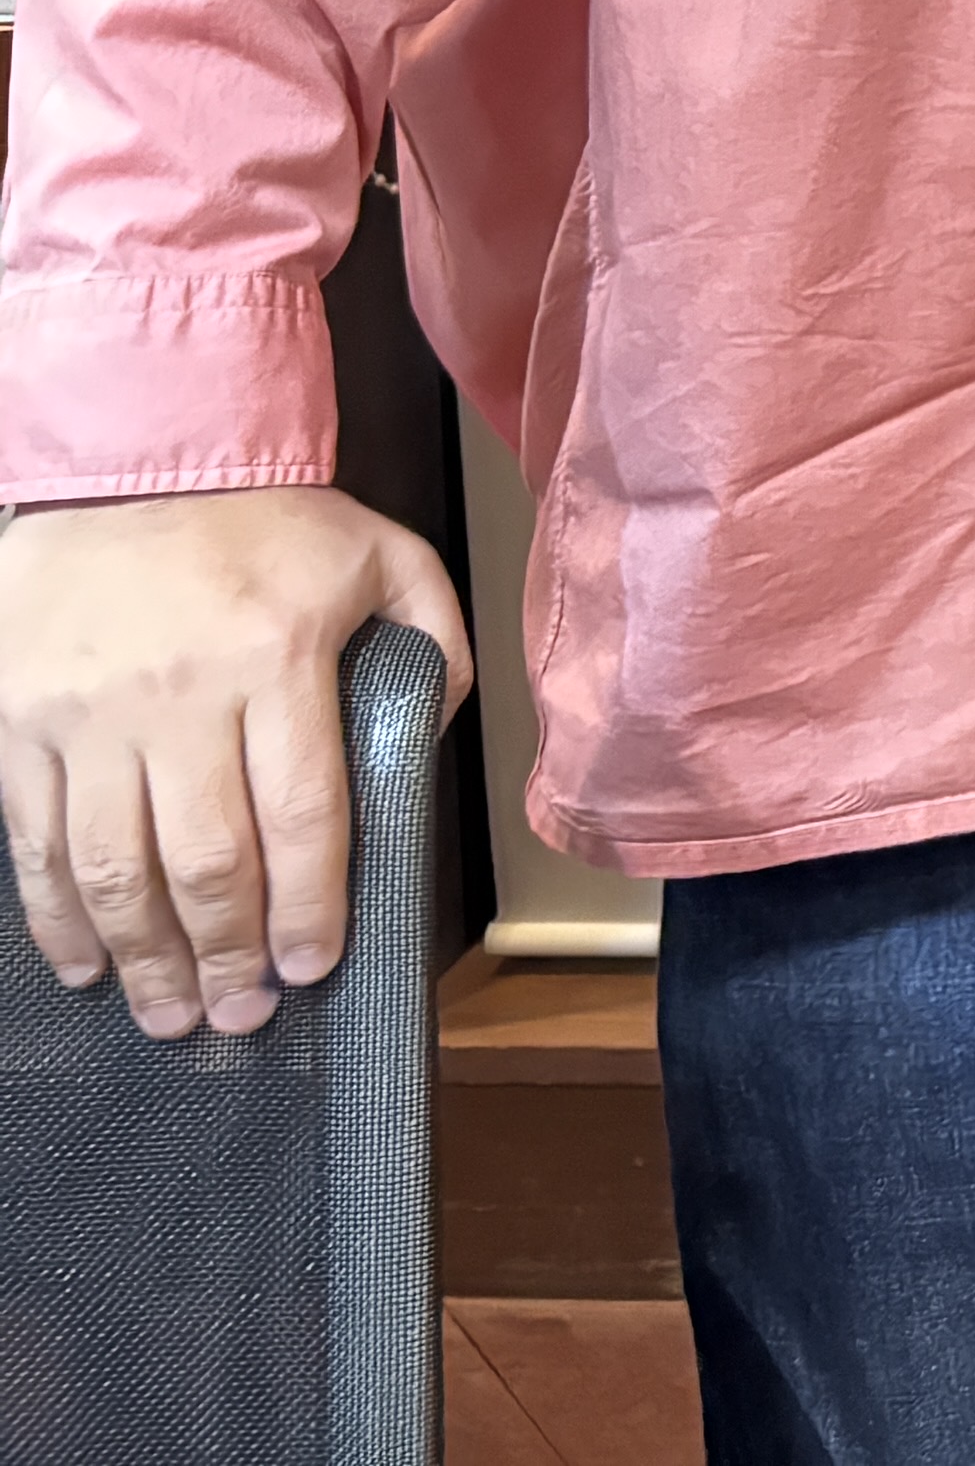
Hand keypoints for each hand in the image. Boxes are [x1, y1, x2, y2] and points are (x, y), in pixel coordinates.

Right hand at [0, 486, 473, 1037]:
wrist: (131, 459)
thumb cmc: (263, 515)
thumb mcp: (381, 554)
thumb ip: (431, 639)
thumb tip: (430, 737)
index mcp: (275, 658)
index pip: (301, 814)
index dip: (309, 907)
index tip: (314, 966)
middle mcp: (177, 696)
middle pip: (205, 860)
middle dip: (228, 956)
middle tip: (243, 1016)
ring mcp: (85, 715)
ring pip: (114, 868)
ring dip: (144, 958)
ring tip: (171, 1015)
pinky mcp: (15, 722)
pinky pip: (35, 840)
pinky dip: (57, 916)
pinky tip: (87, 964)